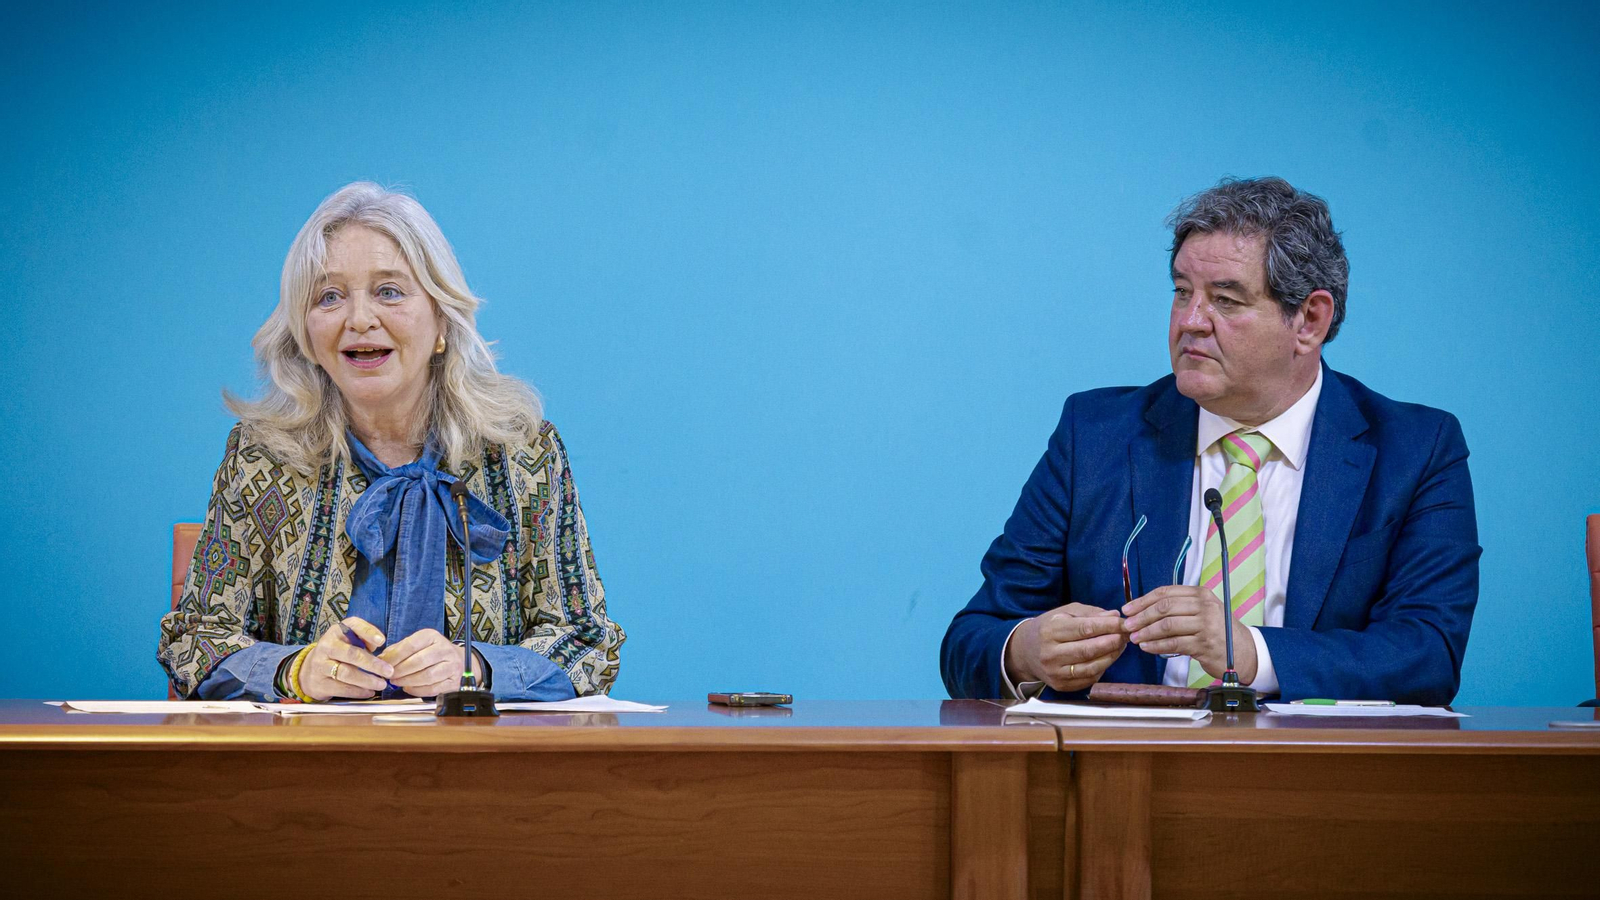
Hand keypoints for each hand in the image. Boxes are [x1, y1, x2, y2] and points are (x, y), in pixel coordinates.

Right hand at [299, 616, 392, 700]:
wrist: (309, 670)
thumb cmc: (338, 652)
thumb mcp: (348, 640)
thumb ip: (364, 639)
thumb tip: (378, 643)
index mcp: (337, 631)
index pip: (353, 625)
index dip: (368, 632)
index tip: (382, 641)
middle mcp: (327, 645)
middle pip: (351, 654)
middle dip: (372, 663)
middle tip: (388, 671)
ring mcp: (321, 665)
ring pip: (346, 673)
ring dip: (367, 680)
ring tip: (381, 684)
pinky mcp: (320, 683)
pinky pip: (341, 688)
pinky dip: (358, 691)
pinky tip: (369, 692)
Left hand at [379, 628, 483, 698]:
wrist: (459, 660)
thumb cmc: (433, 652)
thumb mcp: (418, 644)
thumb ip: (399, 649)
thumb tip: (381, 659)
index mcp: (432, 636)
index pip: (411, 645)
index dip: (394, 657)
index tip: (383, 664)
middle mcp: (444, 649)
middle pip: (418, 661)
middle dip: (400, 671)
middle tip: (390, 676)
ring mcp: (451, 665)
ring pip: (426, 676)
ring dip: (408, 681)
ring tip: (397, 683)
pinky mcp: (453, 681)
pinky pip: (433, 688)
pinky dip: (417, 690)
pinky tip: (409, 688)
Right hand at [1005, 603, 1127, 692]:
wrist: (1025, 652)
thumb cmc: (1049, 628)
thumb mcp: (1064, 613)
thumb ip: (1090, 613)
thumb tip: (1114, 616)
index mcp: (1050, 631)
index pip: (1084, 628)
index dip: (1107, 626)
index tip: (1124, 623)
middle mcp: (1050, 653)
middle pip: (1088, 650)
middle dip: (1112, 642)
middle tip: (1127, 635)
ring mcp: (1055, 672)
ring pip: (1091, 667)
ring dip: (1111, 656)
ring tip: (1121, 646)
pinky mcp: (1061, 685)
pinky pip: (1089, 679)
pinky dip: (1103, 668)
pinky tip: (1108, 657)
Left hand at [1121, 585, 1256, 682]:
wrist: (1244, 651)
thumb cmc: (1217, 631)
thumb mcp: (1201, 611)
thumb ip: (1178, 607)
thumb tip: (1142, 610)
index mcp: (1200, 594)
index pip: (1165, 593)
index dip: (1143, 600)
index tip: (1128, 609)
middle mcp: (1204, 606)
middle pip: (1165, 607)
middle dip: (1142, 616)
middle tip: (1127, 625)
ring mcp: (1206, 624)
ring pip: (1167, 625)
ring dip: (1147, 632)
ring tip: (1134, 638)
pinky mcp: (1205, 643)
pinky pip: (1174, 643)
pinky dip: (1157, 646)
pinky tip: (1147, 648)